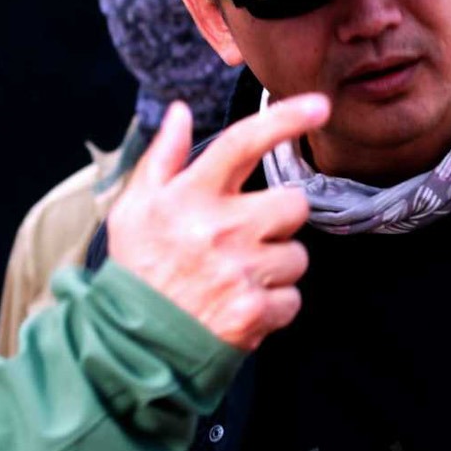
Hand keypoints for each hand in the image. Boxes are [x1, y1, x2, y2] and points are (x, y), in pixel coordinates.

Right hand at [106, 96, 328, 351]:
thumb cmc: (138, 270)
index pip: (242, 143)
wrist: (131, 344)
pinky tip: (241, 305)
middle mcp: (219, 229)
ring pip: (297, 255)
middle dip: (278, 221)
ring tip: (237, 278)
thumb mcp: (135, 208)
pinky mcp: (254, 311)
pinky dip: (273, 306)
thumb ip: (161, 157)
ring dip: (276, 267)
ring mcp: (239, 271)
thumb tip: (179, 111)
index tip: (319, 106)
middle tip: (246, 238)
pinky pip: (293, 299)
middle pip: (293, 204)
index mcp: (191, 196)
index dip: (285, 119)